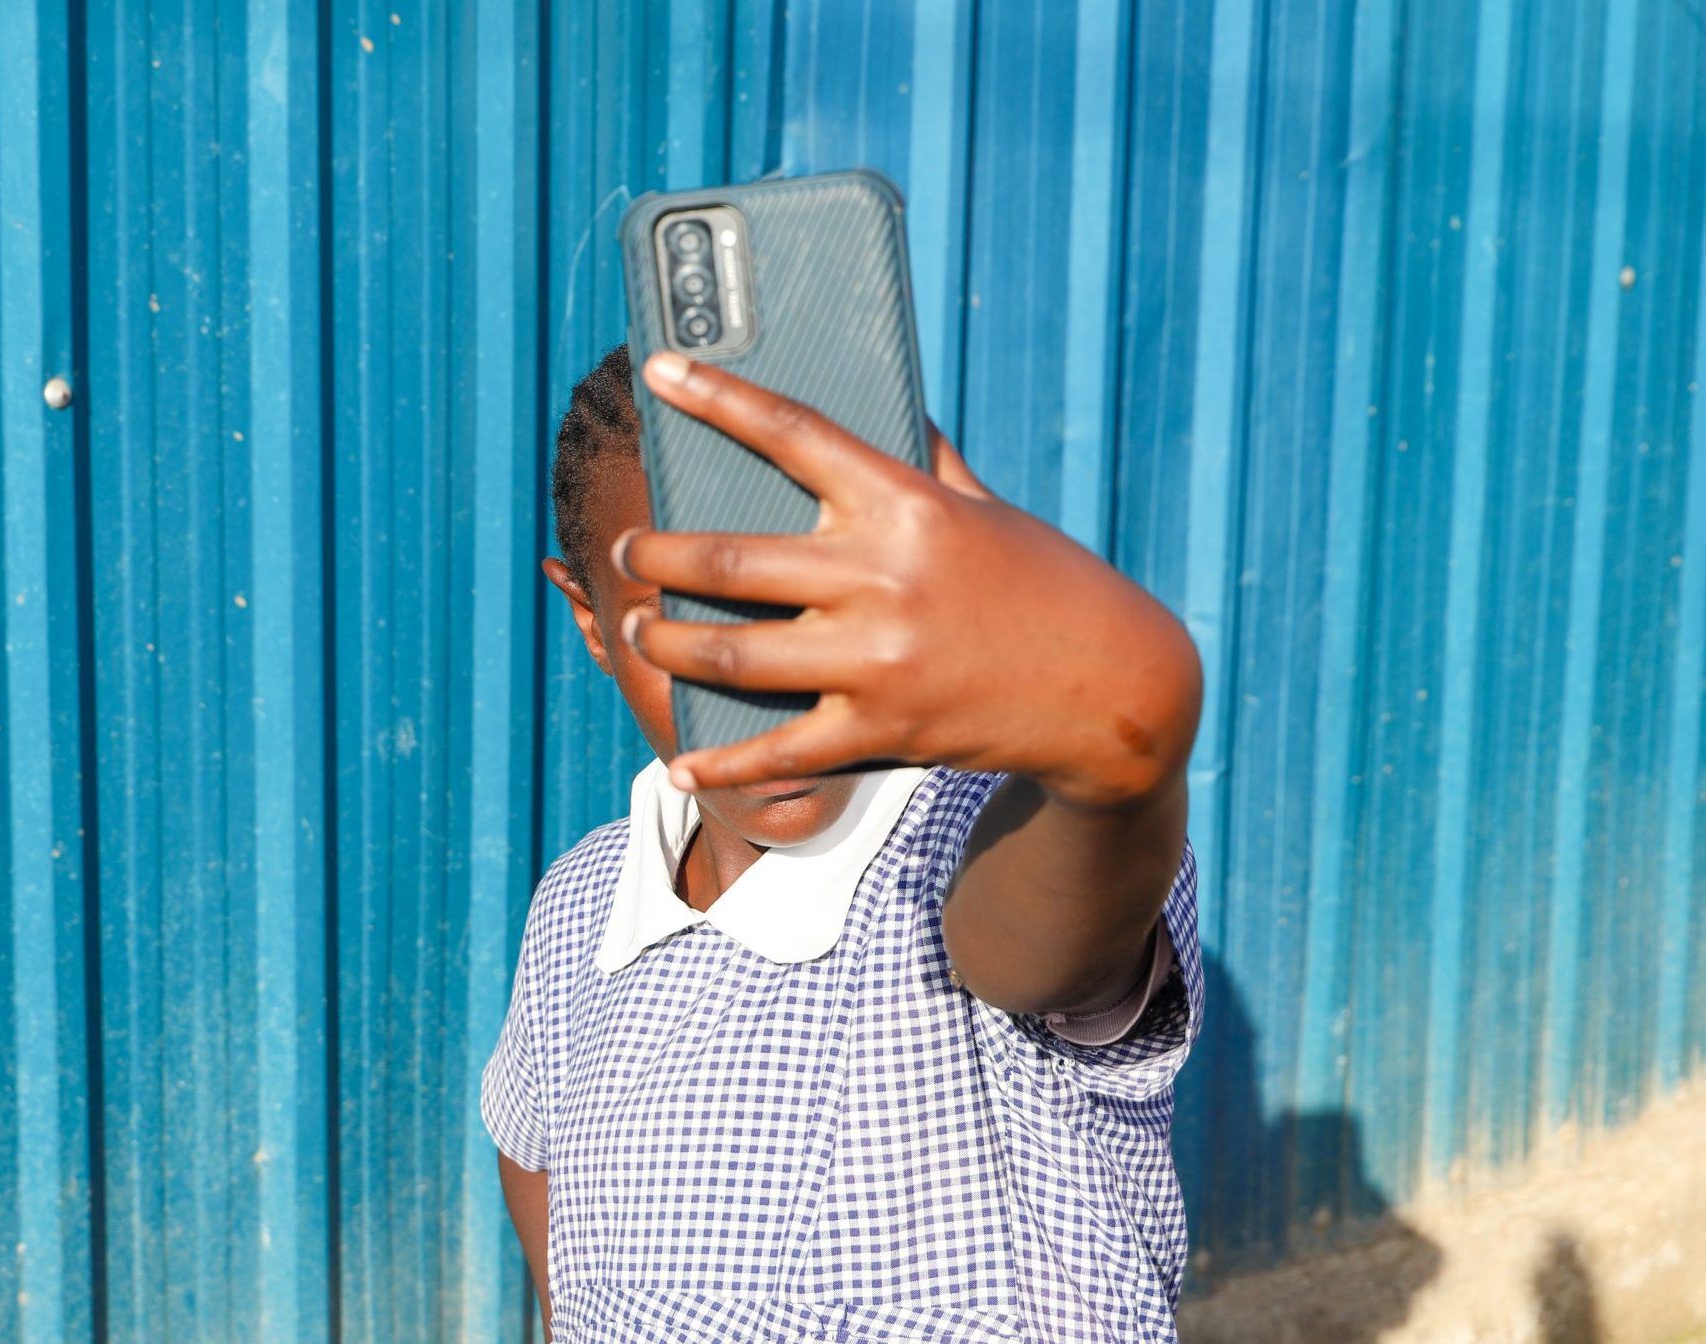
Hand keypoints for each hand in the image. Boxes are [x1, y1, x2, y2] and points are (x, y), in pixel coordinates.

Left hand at [617, 351, 1200, 810]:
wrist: (1114, 688)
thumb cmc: (1042, 582)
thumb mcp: (985, 509)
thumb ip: (925, 461)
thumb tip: (890, 400)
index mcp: (905, 505)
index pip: (793, 433)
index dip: (717, 397)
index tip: (658, 372)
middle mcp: (883, 577)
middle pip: (729, 559)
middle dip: (657, 555)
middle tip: (626, 552)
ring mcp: (879, 660)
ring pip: (733, 653)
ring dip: (667, 642)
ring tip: (638, 629)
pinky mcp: (884, 731)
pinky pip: (779, 751)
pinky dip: (722, 760)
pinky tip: (681, 760)